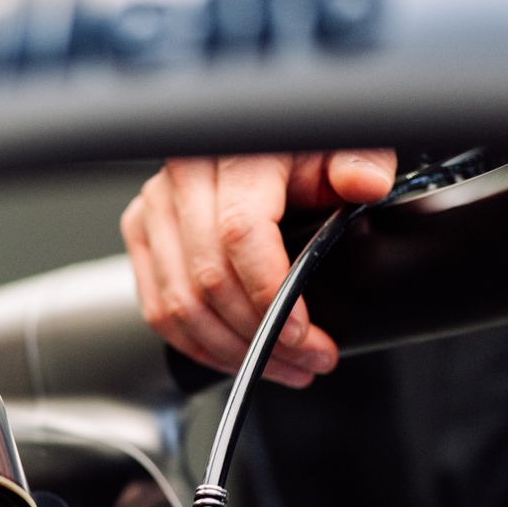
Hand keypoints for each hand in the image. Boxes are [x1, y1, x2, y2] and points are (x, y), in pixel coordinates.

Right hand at [121, 149, 396, 388]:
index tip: (303, 334)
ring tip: (282, 366)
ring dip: (232, 351)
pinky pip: (158, 307)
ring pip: (179, 303)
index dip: (270, 293)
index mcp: (233, 156)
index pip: (240, 233)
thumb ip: (360, 161)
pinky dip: (197, 344)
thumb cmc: (302, 145)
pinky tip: (237, 356)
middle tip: (309, 360)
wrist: (262, 140)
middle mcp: (184, 179)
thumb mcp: (344, 144)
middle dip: (261, 336)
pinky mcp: (143, 232)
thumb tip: (364, 182)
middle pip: (207, 279)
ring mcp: (156, 207)